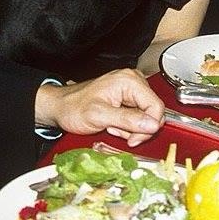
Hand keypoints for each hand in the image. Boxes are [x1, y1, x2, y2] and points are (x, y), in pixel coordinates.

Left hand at [35, 68, 164, 146]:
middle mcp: (133, 81)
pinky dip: (128, 125)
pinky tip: (114, 124)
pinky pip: (138, 116)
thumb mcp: (100, 116)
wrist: (61, 106)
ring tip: (112, 126)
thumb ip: (127, 120)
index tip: (134, 138)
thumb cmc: (74, 107)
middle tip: (120, 133)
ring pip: (146, 116)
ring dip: (131, 128)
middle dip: (138, 129)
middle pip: (153, 112)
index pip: (156, 106)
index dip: (148, 127)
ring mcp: (131, 88)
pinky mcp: (128, 97)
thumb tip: (151, 125)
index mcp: (129, 81)